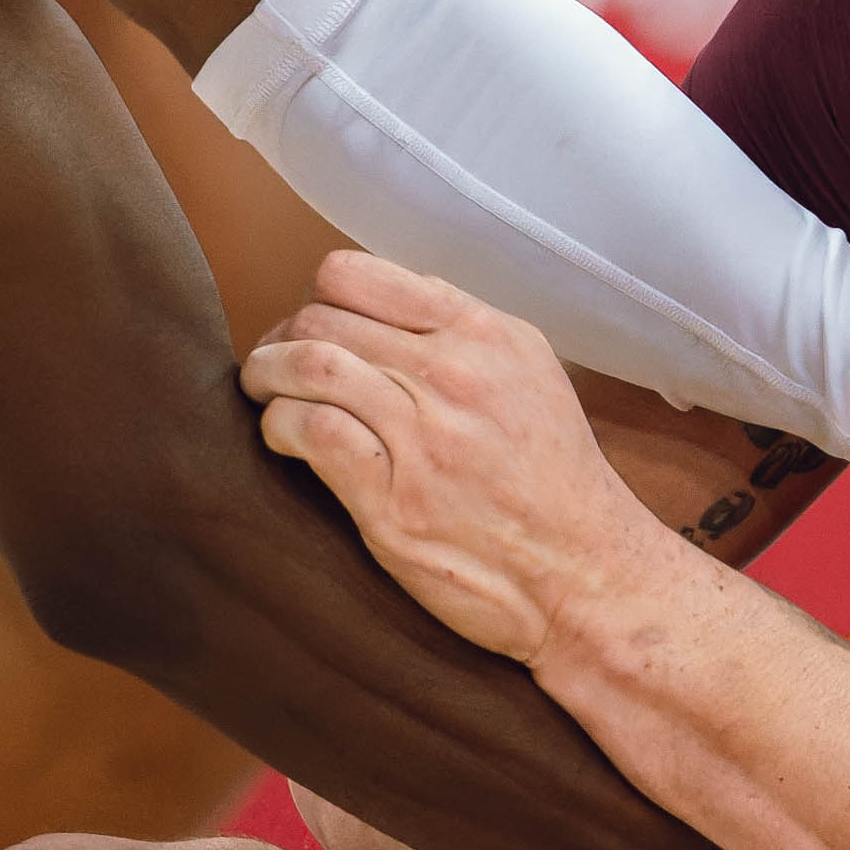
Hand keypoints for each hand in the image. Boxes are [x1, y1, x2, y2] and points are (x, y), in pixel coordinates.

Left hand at [245, 251, 687, 667]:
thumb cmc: (555, 484)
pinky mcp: (392, 499)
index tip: (313, 328)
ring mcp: (421, 434)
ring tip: (264, 395)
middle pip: (320, 316)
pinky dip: (280, 427)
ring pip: (307, 365)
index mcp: (484, 333)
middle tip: (274, 368)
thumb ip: (462, 337)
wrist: (585, 575)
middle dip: (282, 339)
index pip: (358, 274)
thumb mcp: (530, 378)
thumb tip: (388, 311)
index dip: (318, 298)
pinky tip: (285, 442)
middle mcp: (453, 372)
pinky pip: (309, 430)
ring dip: (266, 377)